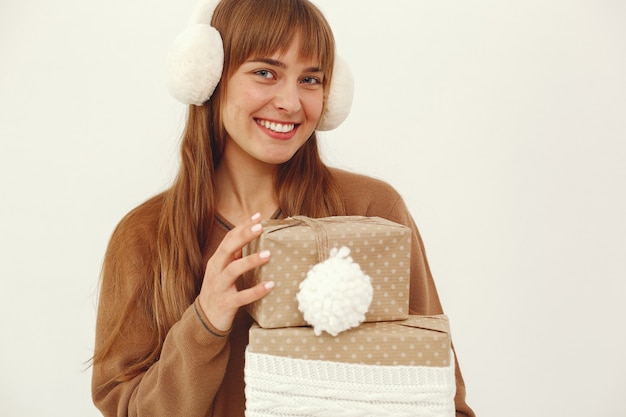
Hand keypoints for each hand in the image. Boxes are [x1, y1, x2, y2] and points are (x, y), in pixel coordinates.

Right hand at [198, 212, 273, 331]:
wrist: (204, 320)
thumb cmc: (220, 291)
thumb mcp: (224, 271)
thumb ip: (236, 257)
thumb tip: (256, 240)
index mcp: (217, 261)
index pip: (228, 238)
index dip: (242, 227)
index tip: (258, 216)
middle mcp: (216, 271)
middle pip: (227, 249)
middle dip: (244, 237)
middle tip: (261, 227)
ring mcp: (219, 287)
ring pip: (233, 271)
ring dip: (250, 261)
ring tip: (268, 254)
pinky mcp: (226, 304)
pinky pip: (241, 297)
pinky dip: (256, 291)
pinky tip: (270, 285)